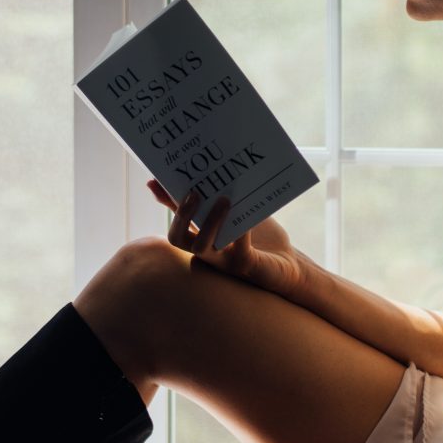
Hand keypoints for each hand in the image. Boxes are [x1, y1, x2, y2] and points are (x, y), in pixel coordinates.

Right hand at [147, 179, 314, 298]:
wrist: (287, 263)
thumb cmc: (260, 238)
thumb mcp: (239, 214)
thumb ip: (219, 199)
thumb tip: (201, 175)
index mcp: (202, 237)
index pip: (176, 220)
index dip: (166, 201)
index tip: (155, 179)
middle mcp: (207, 252)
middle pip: (177, 239)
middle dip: (182, 215)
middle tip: (195, 193)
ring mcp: (223, 262)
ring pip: (202, 247)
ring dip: (210, 222)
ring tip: (224, 200)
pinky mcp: (244, 266)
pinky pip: (239, 251)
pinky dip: (242, 232)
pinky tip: (248, 220)